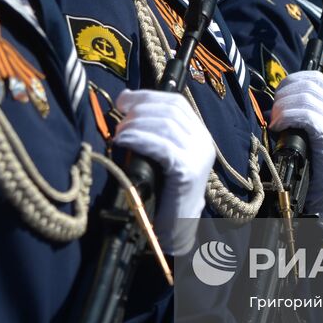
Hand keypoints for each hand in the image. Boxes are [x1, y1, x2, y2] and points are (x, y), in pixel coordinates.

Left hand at [113, 89, 214, 255]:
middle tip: (119, 121)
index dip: (147, 97)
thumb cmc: (163, 189)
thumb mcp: (160, 154)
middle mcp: (203, 140)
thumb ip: (151, 130)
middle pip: (169, 110)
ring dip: (136, 125)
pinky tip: (124, 141)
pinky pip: (161, 146)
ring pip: (165, 125)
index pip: (175, 102)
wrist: (177, 225)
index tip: (123, 101)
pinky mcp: (188, 170)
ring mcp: (198, 155)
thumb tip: (125, 99)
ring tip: (119, 134)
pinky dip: (139, 139)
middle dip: (139, 110)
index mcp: (199, 133)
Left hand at [270, 71, 322, 217]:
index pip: (314, 77)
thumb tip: (270, 108)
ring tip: (275, 122)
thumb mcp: (305, 137)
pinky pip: (308, 115)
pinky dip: (289, 117)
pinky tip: (279, 128)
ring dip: (283, 106)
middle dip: (283, 94)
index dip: (291, 81)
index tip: (277, 98)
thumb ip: (295, 118)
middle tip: (273, 114)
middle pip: (308, 83)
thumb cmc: (313, 170)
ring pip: (305, 97)